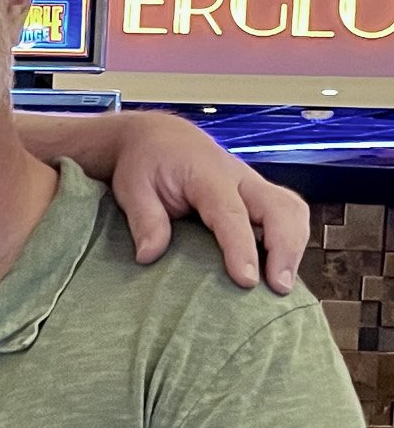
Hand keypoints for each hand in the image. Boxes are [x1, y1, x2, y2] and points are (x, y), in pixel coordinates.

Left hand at [108, 111, 306, 292]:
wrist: (159, 138)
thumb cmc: (146, 163)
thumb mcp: (132, 188)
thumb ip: (144, 219)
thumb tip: (148, 256)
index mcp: (208, 175)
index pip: (231, 213)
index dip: (241, 248)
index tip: (246, 281)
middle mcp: (240, 178)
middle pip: (280, 209)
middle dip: (286, 249)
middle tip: (278, 289)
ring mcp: (254, 185)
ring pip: (292, 210)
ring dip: (295, 247)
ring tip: (282, 285)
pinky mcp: (259, 195)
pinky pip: (288, 214)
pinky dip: (291, 240)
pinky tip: (280, 269)